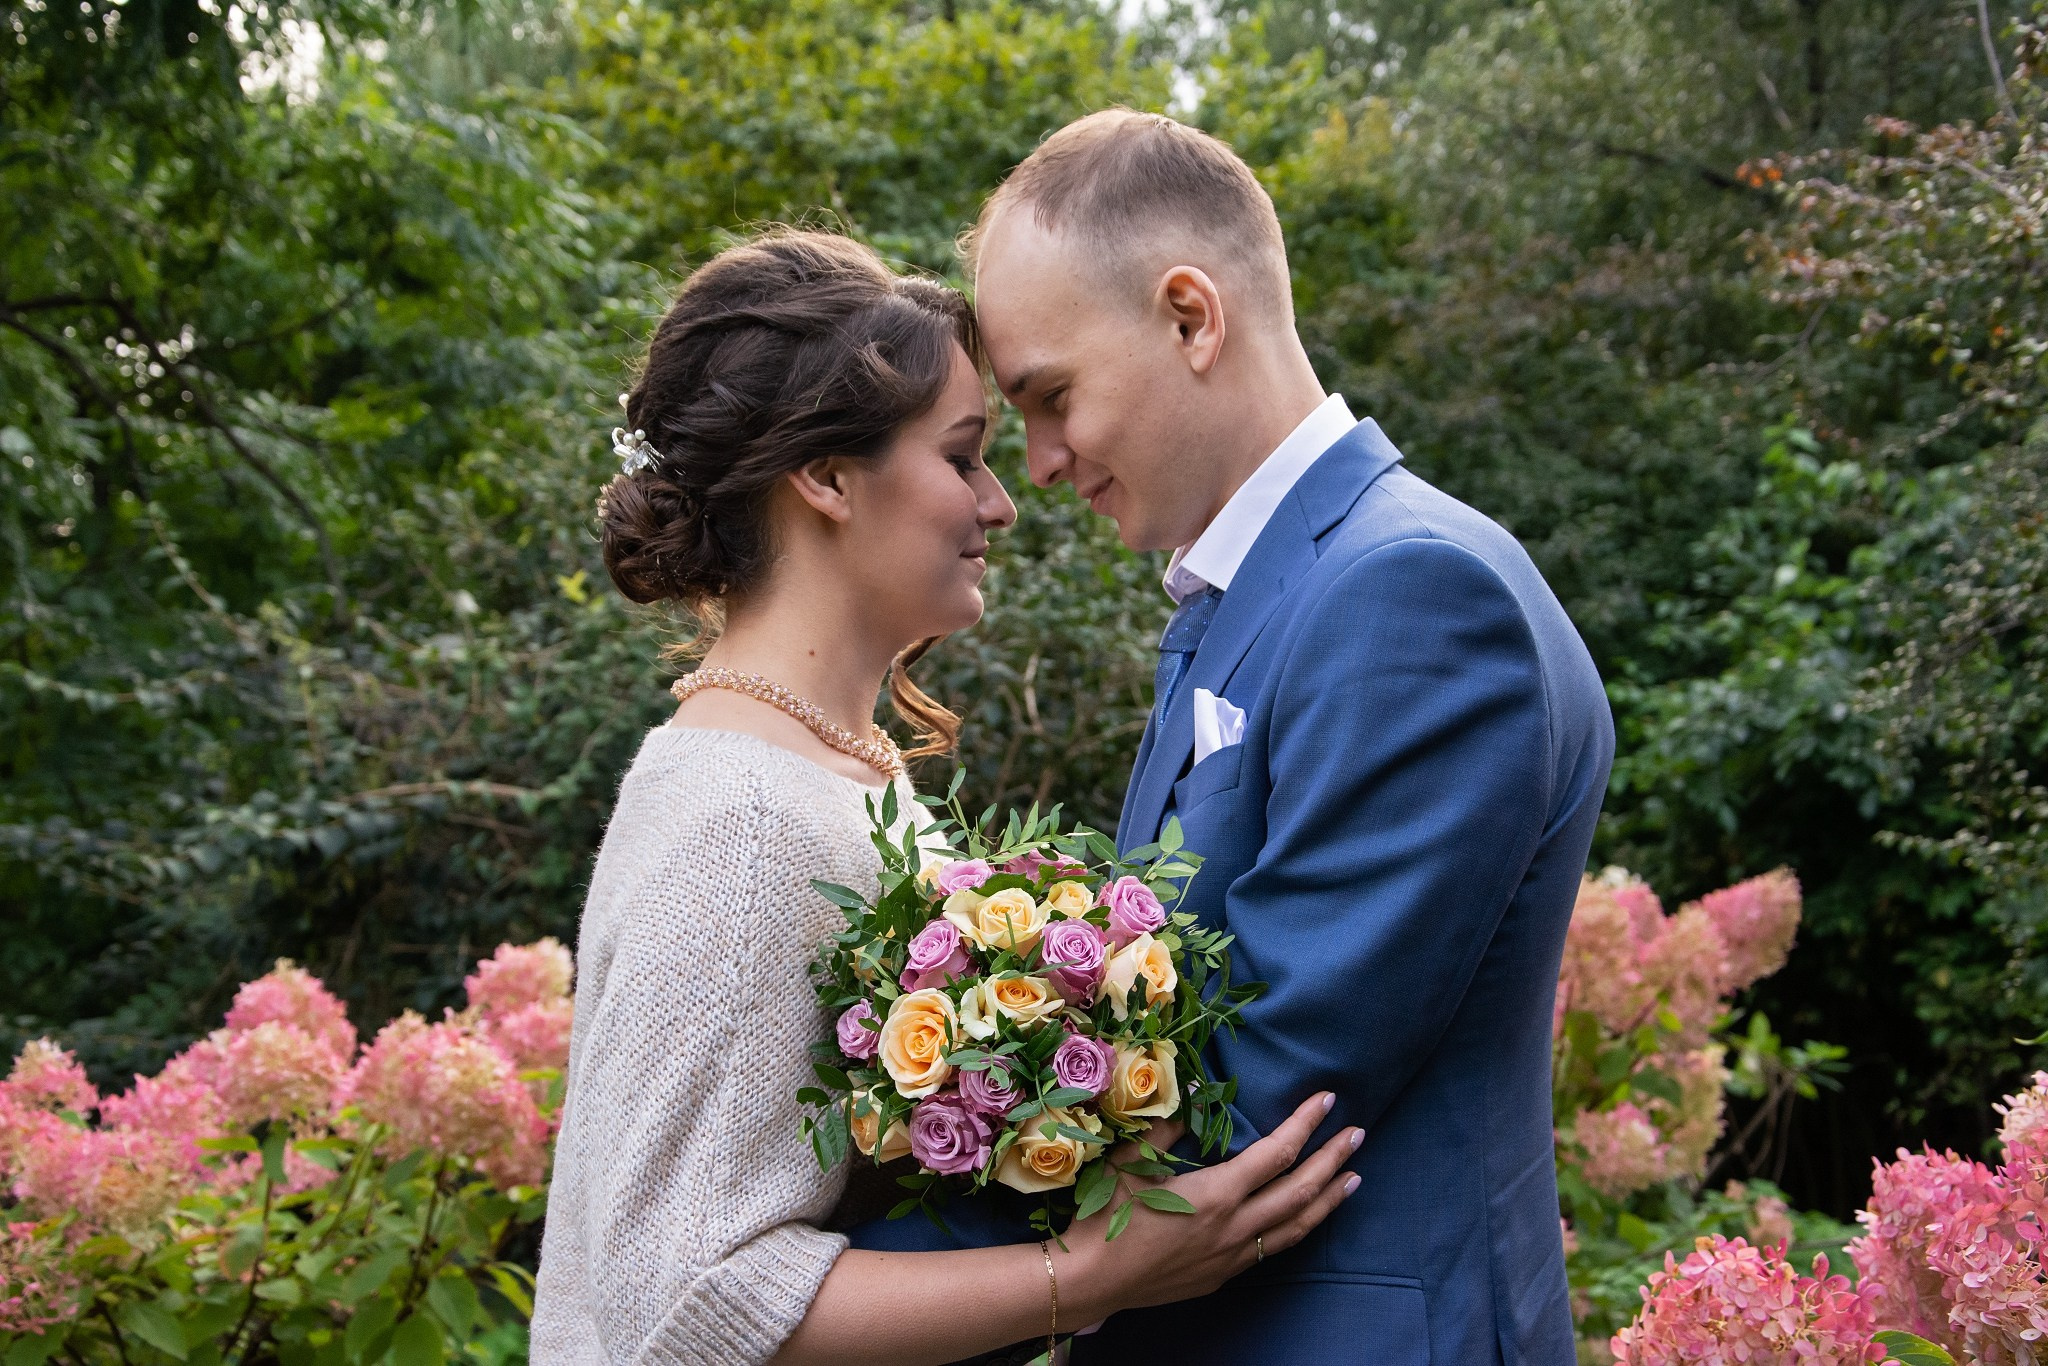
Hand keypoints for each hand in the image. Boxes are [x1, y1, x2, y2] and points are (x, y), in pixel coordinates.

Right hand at [1061, 1092, 1360, 1319]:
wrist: (1090, 1280)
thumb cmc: (1106, 1216)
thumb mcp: (1132, 1160)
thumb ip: (1167, 1124)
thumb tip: (1193, 1090)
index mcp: (1218, 1194)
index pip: (1278, 1152)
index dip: (1306, 1124)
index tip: (1328, 1100)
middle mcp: (1236, 1227)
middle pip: (1301, 1191)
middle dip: (1334, 1160)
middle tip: (1358, 1135)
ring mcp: (1232, 1257)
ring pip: (1296, 1228)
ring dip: (1328, 1201)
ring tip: (1353, 1180)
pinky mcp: (1221, 1275)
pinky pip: (1270, 1250)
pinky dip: (1295, 1229)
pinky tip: (1300, 1219)